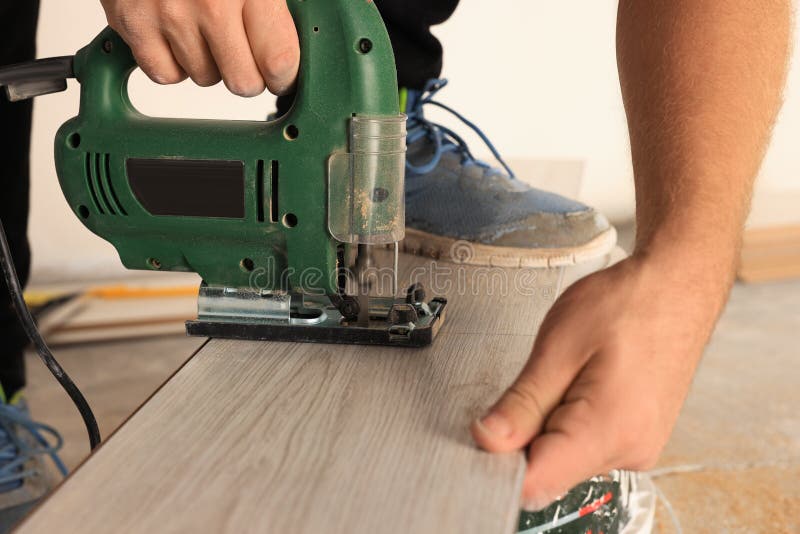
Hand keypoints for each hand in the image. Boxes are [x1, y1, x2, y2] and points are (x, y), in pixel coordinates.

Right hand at [100, 0, 299, 95]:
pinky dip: (172, 63)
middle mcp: (211, 3)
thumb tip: (286, 48)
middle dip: (248, 74)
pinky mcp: (134, 22)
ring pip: (205, 77)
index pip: (278, 60)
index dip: (284, 76)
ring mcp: (169, 14)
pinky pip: (165, 73)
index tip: (282, 76)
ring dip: (209, 62)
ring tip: (202, 27)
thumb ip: (271, 3)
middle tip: (245, 54)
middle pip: (243, 82)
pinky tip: (177, 35)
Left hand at [471, 252, 729, 509]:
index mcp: (609, 432)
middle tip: (533, 383)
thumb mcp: (558, 347)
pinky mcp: (635, 439)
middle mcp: (628, 451)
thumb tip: (487, 441)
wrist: (674, 288)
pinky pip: (583, 445)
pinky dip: (566, 421)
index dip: (500, 463)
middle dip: (523, 437)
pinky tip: (578, 383)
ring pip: (564, 457)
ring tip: (565, 375)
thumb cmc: (625, 305)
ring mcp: (636, 448)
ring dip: (546, 426)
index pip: (537, 483)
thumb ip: (521, 403)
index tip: (487, 433)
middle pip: (548, 470)